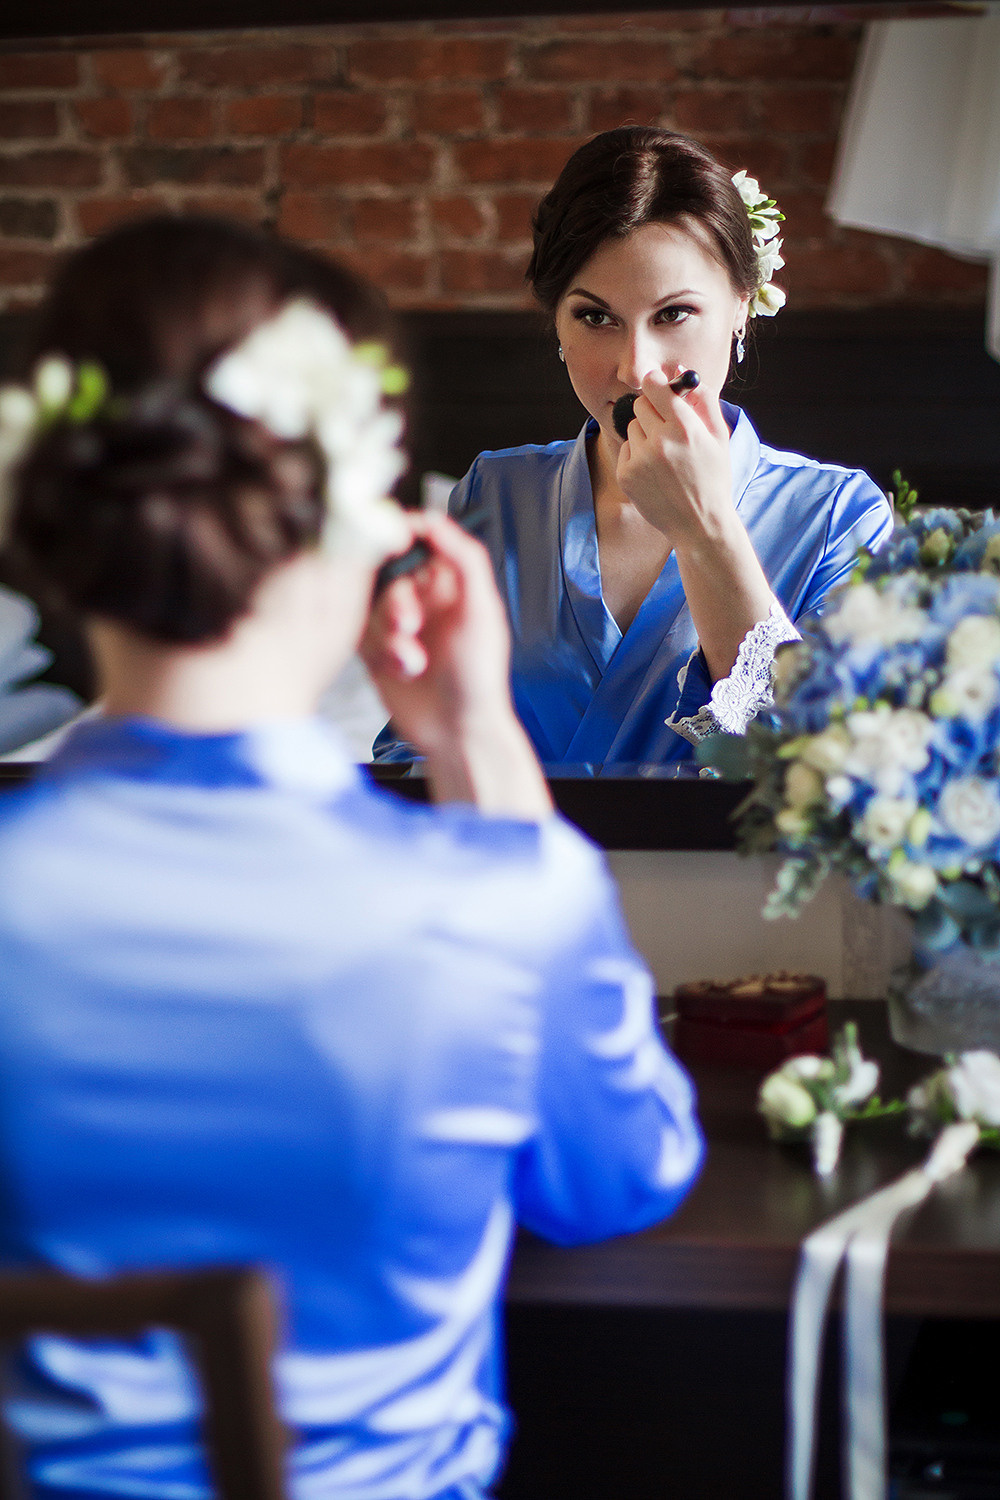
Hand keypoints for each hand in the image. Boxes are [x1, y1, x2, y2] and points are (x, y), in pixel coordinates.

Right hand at [362, 512, 511, 753]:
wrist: (457, 731)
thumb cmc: (479, 676)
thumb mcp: (480, 612)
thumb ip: (464, 559)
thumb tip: (434, 520)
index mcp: (450, 583)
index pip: (419, 541)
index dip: (401, 539)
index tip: (391, 542)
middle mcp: (422, 599)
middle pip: (388, 575)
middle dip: (396, 602)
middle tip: (409, 626)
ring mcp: (397, 624)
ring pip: (370, 606)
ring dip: (389, 636)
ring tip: (414, 664)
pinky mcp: (375, 650)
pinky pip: (358, 634)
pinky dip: (376, 651)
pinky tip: (399, 671)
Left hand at [616, 369, 734, 550]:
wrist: (700, 524)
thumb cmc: (713, 477)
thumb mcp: (719, 436)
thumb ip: (703, 399)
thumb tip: (680, 371)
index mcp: (685, 428)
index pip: (655, 386)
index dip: (655, 382)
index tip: (656, 384)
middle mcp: (660, 442)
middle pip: (641, 404)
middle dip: (653, 410)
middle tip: (667, 428)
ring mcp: (640, 460)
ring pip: (633, 427)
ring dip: (645, 435)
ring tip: (665, 457)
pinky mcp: (626, 476)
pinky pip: (625, 449)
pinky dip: (637, 456)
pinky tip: (655, 472)